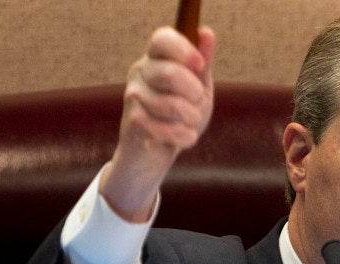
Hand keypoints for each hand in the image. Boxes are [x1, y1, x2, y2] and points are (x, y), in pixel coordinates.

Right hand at [100, 26, 215, 221]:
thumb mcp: (197, 87)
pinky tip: (183, 138)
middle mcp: (140, 73)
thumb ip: (202, 63)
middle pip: (170, 73)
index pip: (162, 39)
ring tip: (190, 124)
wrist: (153, 154)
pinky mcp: (134, 122)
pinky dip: (183, 136)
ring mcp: (133, 97)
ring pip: (172, 105)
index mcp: (156, 58)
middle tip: (198, 102)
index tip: (200, 65)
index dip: (183, 50)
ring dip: (191, 119)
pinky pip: (166, 128)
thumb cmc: (178, 117)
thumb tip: (207, 32)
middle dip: (194, 93)